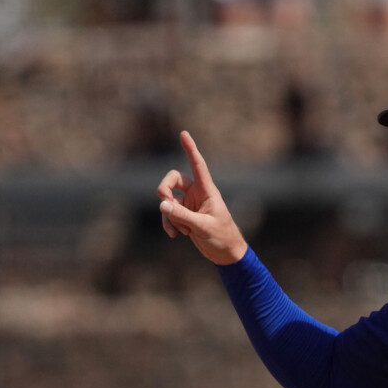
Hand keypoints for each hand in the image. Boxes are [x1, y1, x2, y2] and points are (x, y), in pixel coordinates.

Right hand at [156, 130, 248, 265]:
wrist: (226, 253)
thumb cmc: (221, 237)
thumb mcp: (202, 227)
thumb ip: (182, 216)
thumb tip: (162, 205)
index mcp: (207, 190)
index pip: (197, 165)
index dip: (190, 149)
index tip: (184, 133)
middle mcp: (197, 193)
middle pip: (173, 180)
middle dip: (164, 190)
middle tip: (164, 203)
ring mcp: (190, 204)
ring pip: (168, 200)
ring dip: (168, 214)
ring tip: (179, 230)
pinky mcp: (185, 215)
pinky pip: (169, 213)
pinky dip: (169, 223)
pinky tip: (175, 235)